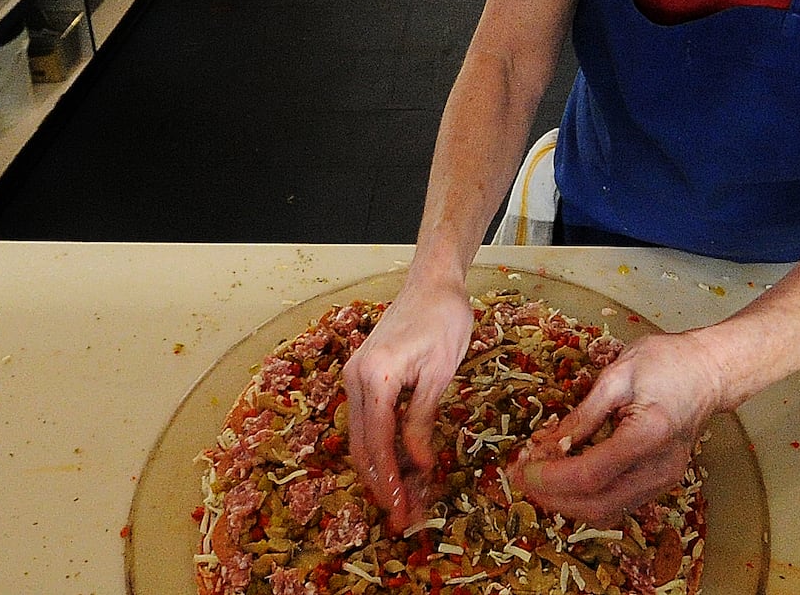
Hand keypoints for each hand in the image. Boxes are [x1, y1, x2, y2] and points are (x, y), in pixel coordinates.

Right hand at [342, 278, 473, 533]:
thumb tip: (418, 464)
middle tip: (402, 517)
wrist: (433, 282)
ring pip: (361, 436)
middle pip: (362, 444)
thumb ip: (423, 419)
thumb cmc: (444, 319)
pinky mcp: (363, 374)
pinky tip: (399, 466)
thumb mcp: (440, 372)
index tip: (400, 509)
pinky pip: (367, 419)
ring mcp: (355, 375)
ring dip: (379, 469)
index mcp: (375, 375)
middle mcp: (355, 376)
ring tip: (402, 499)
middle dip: (380, 483)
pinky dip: (381, 446)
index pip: (377, 440)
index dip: (388, 479)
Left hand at [515, 331, 722, 523]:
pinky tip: (565, 479)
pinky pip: (618, 503)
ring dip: (566, 503)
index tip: (522, 468)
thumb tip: (549, 444)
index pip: (590, 474)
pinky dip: (586, 498)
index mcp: (649, 434)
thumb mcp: (618, 374)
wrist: (710, 370)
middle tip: (520, 476)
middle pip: (596, 505)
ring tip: (537, 478)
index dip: (550, 478)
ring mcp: (663, 481)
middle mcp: (659, 468)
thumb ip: (583, 414)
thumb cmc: (668, 361)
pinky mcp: (660, 483)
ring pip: (606, 512)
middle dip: (552, 497)